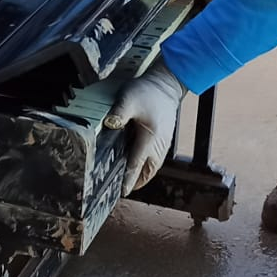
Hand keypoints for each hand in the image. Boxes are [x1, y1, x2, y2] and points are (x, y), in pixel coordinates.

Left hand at [103, 63, 187, 193]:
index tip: (122, 192)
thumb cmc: (147, 91)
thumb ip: (119, 112)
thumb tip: (109, 124)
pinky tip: (139, 166)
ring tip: (131, 183)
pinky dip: (147, 167)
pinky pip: (156, 159)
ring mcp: (163, 143)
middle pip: (147, 171)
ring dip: (143, 176)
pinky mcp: (164, 139)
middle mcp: (158, 144)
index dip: (128, 179)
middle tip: (123, 191)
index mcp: (149, 137)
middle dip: (136, 182)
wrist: (167, 84)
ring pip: (153, 167)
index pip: (136, 163)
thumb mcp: (129, 98)